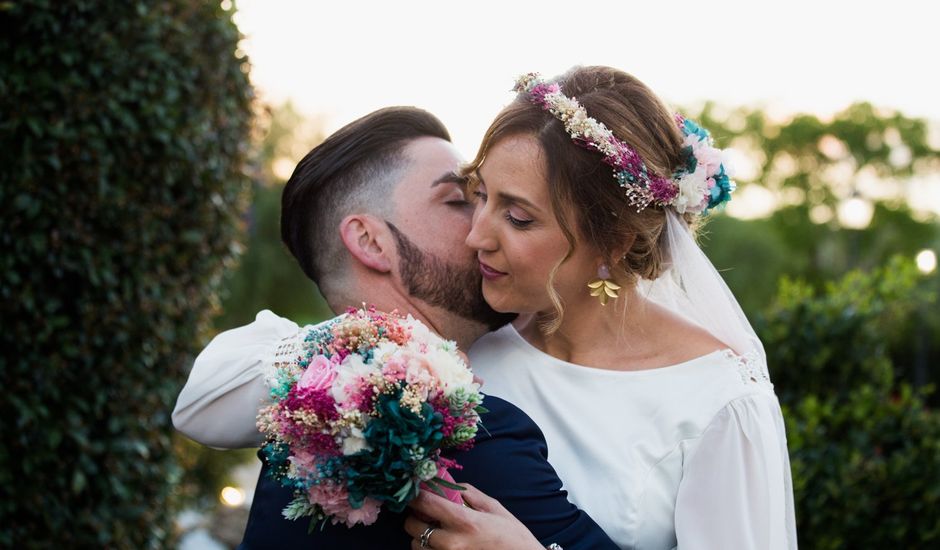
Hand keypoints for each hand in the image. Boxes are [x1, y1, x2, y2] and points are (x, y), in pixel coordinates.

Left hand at [404, 483, 543, 549]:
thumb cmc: (511, 535)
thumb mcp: (493, 507)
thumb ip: (467, 493)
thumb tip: (447, 484)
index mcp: (464, 522)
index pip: (425, 503)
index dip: (415, 494)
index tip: (414, 490)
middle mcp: (452, 543)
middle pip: (413, 527)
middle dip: (415, 517)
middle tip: (426, 512)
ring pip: (416, 545)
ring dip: (420, 536)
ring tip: (436, 530)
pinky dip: (429, 549)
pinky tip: (441, 543)